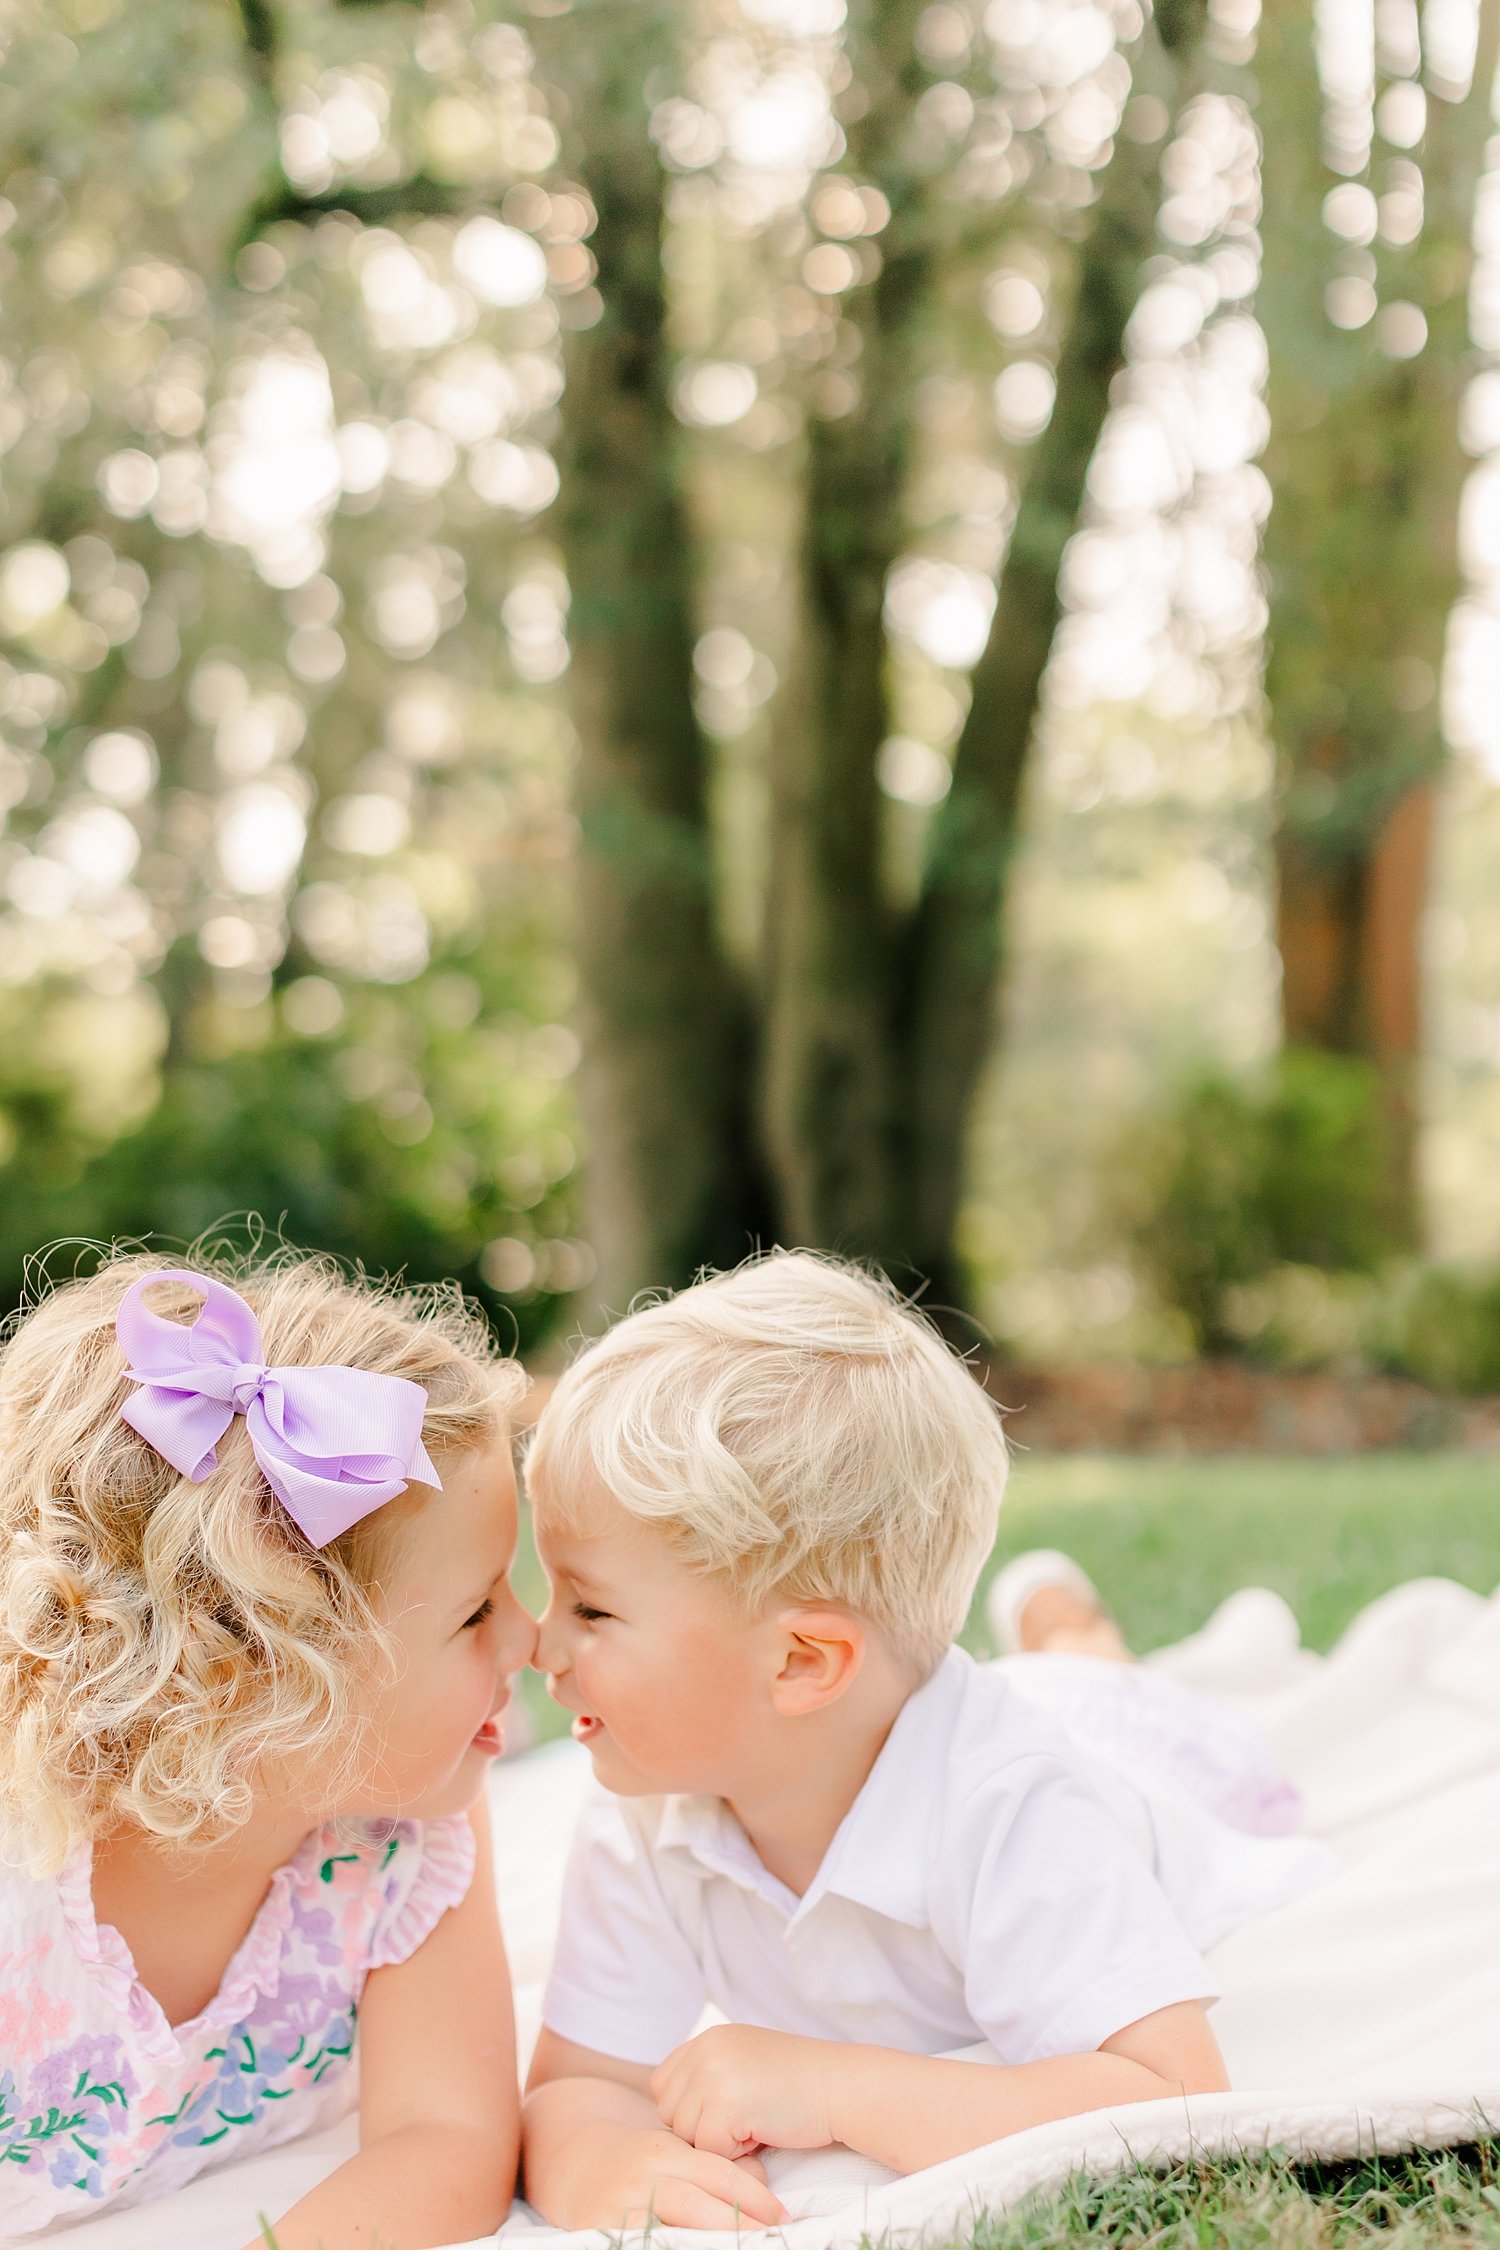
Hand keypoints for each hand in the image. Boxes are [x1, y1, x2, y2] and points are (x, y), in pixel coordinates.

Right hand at [559, 2119, 785, 2230]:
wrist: (574, 2165)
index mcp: (664, 2150)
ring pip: (675, 2228)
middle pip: (699, 2203)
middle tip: (773, 2238)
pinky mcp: (603, 2232)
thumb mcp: (673, 2152)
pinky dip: (671, 2247)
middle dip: (739, 2225)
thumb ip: (713, 2165)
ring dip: (713, 2240)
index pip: (718, 2174)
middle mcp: (643, 2177)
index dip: (754, 2197)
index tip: (783, 2217)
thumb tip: (762, 2182)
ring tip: (744, 2247)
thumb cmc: (638, 2161)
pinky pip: (646, 2244)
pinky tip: (693, 2249)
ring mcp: (621, 2207)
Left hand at [651, 2025, 841, 2159]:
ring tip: (756, 2123)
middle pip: (670, 2112)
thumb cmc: (799, 2085)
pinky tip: (763, 2133)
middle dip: (703, 2128)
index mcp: (709, 2037)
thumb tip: (671, 2114)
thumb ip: (708, 2075)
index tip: (726, 2111)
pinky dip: (735, 2155)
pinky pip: (709, 2151)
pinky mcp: (725, 2104)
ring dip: (719, 2142)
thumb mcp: (744, 2063)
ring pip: (685, 2134)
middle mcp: (705, 2048)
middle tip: (747, 2118)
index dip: (690, 2108)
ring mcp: (713, 2073)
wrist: (841, 2087)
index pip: (664, 2084)